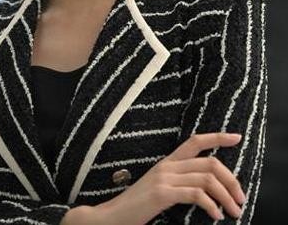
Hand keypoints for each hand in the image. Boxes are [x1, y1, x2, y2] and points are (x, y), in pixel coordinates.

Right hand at [92, 133, 246, 224]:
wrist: (113, 215)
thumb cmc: (138, 206)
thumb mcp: (161, 188)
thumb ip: (179, 182)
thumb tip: (207, 188)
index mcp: (168, 162)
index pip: (195, 141)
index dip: (217, 137)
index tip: (236, 137)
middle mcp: (167, 165)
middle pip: (209, 163)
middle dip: (231, 180)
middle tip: (240, 199)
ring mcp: (164, 178)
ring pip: (206, 179)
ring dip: (226, 196)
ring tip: (233, 211)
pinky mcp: (162, 193)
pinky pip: (195, 194)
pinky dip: (211, 205)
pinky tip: (215, 215)